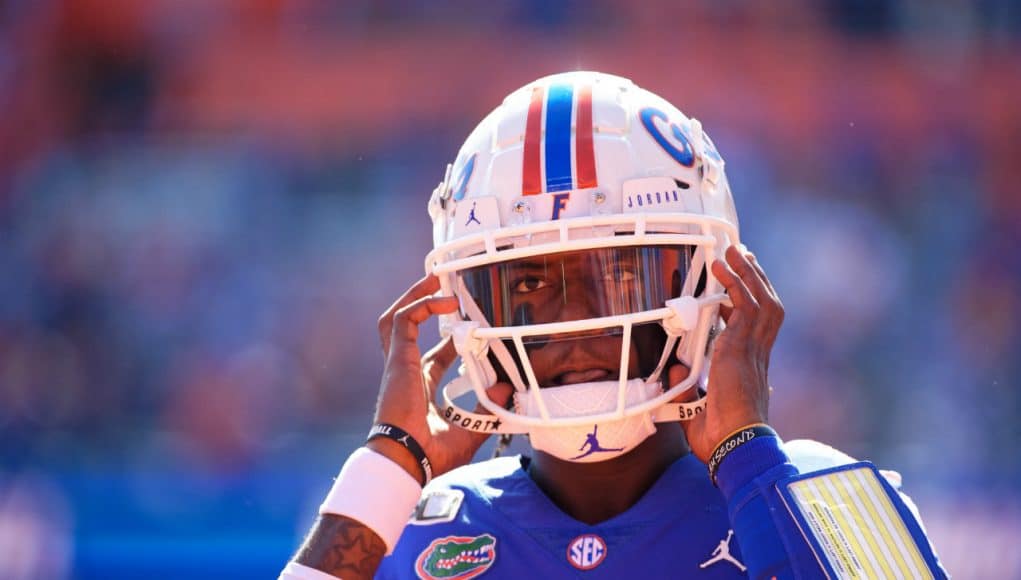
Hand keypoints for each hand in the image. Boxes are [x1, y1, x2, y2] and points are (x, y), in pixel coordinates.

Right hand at [368, 275, 512, 483]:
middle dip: (425, 305)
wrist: (408, 461)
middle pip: (409, 328)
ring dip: (416, 296)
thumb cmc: (431, 454)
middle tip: (448, 291)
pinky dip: (421, 305)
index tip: (472, 330)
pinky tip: (444, 300)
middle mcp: (406, 371)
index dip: (451, 340)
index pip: (433, 356)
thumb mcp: (470, 428)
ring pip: (398, 317)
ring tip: (436, 279)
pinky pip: (403, 320)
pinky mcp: (397, 358)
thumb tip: (509, 388)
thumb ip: (490, 409)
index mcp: (419, 388)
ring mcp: (399, 363)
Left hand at [673, 245, 783, 462]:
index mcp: (751, 368)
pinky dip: (735, 282)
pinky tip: (723, 266)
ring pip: (761, 300)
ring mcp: (753, 349)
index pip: (757, 327)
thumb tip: (674, 370)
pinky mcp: (742, 347)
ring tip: (735, 250)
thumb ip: (685, 389)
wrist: (736, 446)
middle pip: (767, 306)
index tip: (737, 286)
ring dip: (748, 272)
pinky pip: (746, 305)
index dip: (749, 303)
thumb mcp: (695, 409)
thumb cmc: (720, 438)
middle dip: (756, 279)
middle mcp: (757, 355)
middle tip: (742, 255)